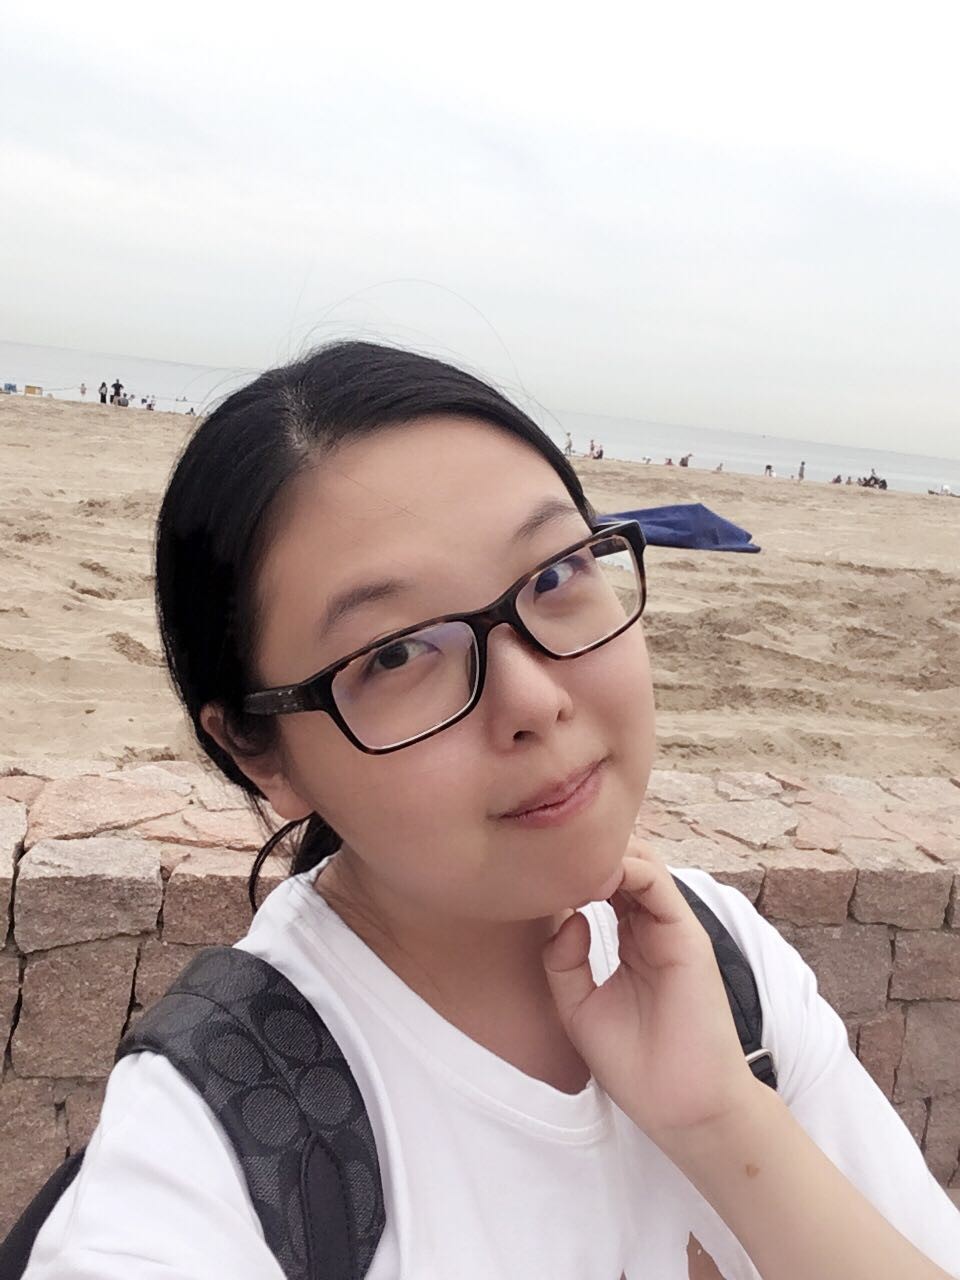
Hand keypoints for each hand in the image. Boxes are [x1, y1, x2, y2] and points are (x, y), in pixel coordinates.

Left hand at [542, 840, 759, 1146]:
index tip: (535, 868)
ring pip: (641, 865)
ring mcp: (669, 929)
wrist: (680, 1106)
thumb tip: (567, 917)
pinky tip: (595, 873)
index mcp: (628, 941)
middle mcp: (650, 928)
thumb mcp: (578, 1008)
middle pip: (622, 866)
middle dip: (587, 852)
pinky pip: (660, 885)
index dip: (570, 872)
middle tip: (549, 850)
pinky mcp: (687, 936)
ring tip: (567, 857)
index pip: (602, 885)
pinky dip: (630, 868)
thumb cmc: (634, 1064)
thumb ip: (563, 961)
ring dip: (605, 854)